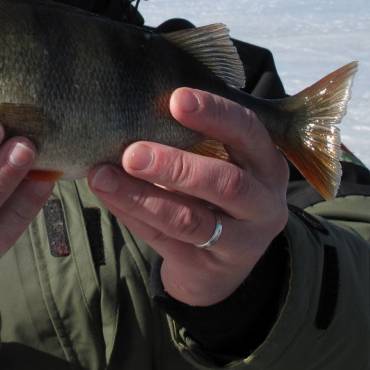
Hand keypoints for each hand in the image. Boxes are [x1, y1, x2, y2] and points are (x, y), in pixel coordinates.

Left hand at [88, 88, 288, 306]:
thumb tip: (133, 105)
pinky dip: (133, 215)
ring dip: (141, 196)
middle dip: (176, 165)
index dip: (215, 114)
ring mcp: (240, 242)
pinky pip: (165, 240)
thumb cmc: (213, 191)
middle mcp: (263, 204)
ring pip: (190, 219)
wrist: (222, 264)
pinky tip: (108, 196)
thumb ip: (192, 138)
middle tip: (132, 153)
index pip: (248, 132)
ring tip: (103, 176)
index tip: (177, 99)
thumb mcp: (221, 161)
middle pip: (226, 183)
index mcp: (266, 164)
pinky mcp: (208, 269)